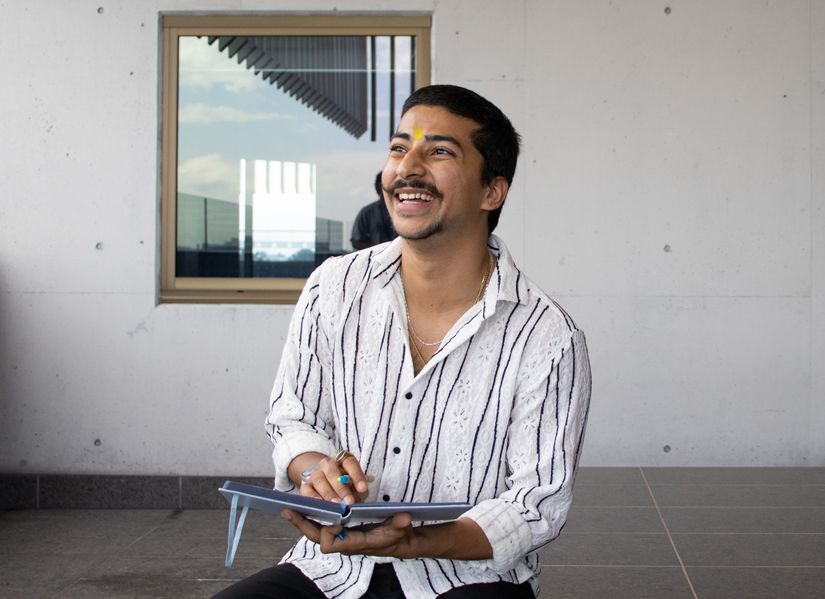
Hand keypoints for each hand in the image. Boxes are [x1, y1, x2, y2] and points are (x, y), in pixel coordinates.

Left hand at [281, 509, 414, 557]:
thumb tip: (404, 518)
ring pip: (316, 532)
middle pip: (317, 538)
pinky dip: (312, 518)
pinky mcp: (341, 531)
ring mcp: (341, 537)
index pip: (331, 544)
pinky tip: (305, 507)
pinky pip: (321, 527)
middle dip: (302, 525)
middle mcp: (344, 542)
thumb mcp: (400, 528)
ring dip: (304, 520)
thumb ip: (400, 524)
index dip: (328, 532)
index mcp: (355, 544)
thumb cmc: (396, 535)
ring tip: (290, 507)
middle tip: (288, 511)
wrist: (398, 541)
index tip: (332, 519)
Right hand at [298, 453, 369, 505]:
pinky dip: (313, 497)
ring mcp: (315, 473)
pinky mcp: (306, 484)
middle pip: (333, 472)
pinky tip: (321, 504)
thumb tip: (356, 500)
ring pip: (320, 480)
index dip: (357, 476)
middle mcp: (328, 464)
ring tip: (336, 505)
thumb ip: (358, 491)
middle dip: (342, 488)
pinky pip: (307, 490)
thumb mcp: (355, 485)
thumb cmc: (346, 485)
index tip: (363, 489)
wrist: (325, 481)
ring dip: (329, 493)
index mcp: (343, 460)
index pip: (350, 463)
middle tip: (349, 501)